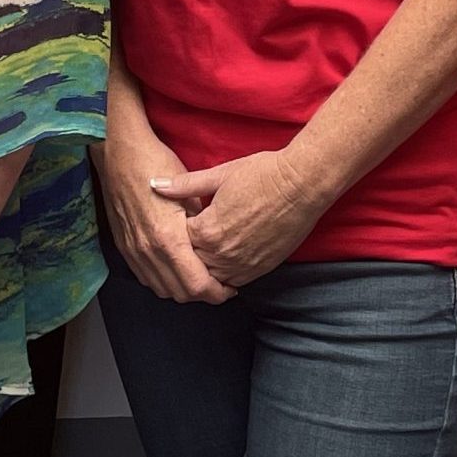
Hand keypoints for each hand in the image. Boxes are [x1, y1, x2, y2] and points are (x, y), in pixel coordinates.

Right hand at [93, 125, 234, 303]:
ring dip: (182, 290)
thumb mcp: (190, 191)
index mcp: (168, 238)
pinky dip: (164, 280)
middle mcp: (148, 251)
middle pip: (180, 293)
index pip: (196, 284)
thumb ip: (201, 225)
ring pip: (162, 289)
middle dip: (202, 294)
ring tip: (200, 279)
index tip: (230, 288)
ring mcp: (133, 250)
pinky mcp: (124, 246)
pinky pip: (146, 277)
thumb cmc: (158, 164)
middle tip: (220, 286)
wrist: (120, 152)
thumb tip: (215, 245)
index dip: (217, 292)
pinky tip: (176, 270)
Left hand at [152, 150, 323, 289]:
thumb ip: (185, 185)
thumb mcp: (221, 175)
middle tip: (192, 237)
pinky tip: (226, 258)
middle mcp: (222, 254)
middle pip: (193, 262)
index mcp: (207, 230)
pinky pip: (234, 281)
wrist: (302, 185)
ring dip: (207, 265)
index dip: (178, 230)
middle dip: (189, 251)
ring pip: (212, 276)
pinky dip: (226, 273)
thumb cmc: (263, 174)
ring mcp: (242, 264)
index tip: (182, 220)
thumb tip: (155, 184)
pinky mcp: (261, 268)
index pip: (179, 241)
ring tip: (208, 248)